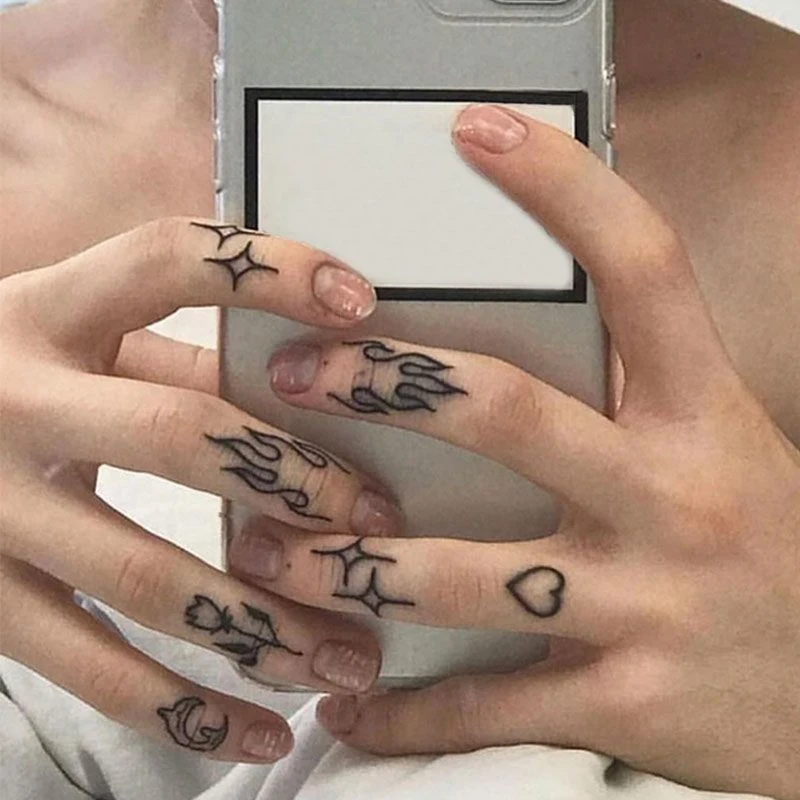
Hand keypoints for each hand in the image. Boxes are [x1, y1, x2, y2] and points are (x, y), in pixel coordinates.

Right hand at [0, 219, 405, 762]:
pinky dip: (185, 712)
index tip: (361, 302)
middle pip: (172, 433)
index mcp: (46, 312)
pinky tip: (262, 732)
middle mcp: (10, 400)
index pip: (166, 258)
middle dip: (292, 480)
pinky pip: (90, 671)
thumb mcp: (80, 345)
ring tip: (349, 658)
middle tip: (375, 522)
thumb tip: (318, 380)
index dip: (268, 272)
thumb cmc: (17, 381)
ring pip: (145, 578)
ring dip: (264, 626)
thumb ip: (183, 359)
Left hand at [230, 107, 799, 798]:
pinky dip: (405, 708)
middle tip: (295, 375)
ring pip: (464, 576)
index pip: (641, 269)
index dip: (560, 187)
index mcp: (705, 417)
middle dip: (387, 388)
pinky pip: (486, 709)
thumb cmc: (767, 554)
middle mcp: (676, 499)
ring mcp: (651, 606)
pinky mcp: (627, 706)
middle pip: (509, 414)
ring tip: (264, 552)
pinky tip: (347, 697)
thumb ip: (630, 402)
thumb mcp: (721, 453)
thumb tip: (500, 356)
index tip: (472, 131)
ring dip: (349, 565)